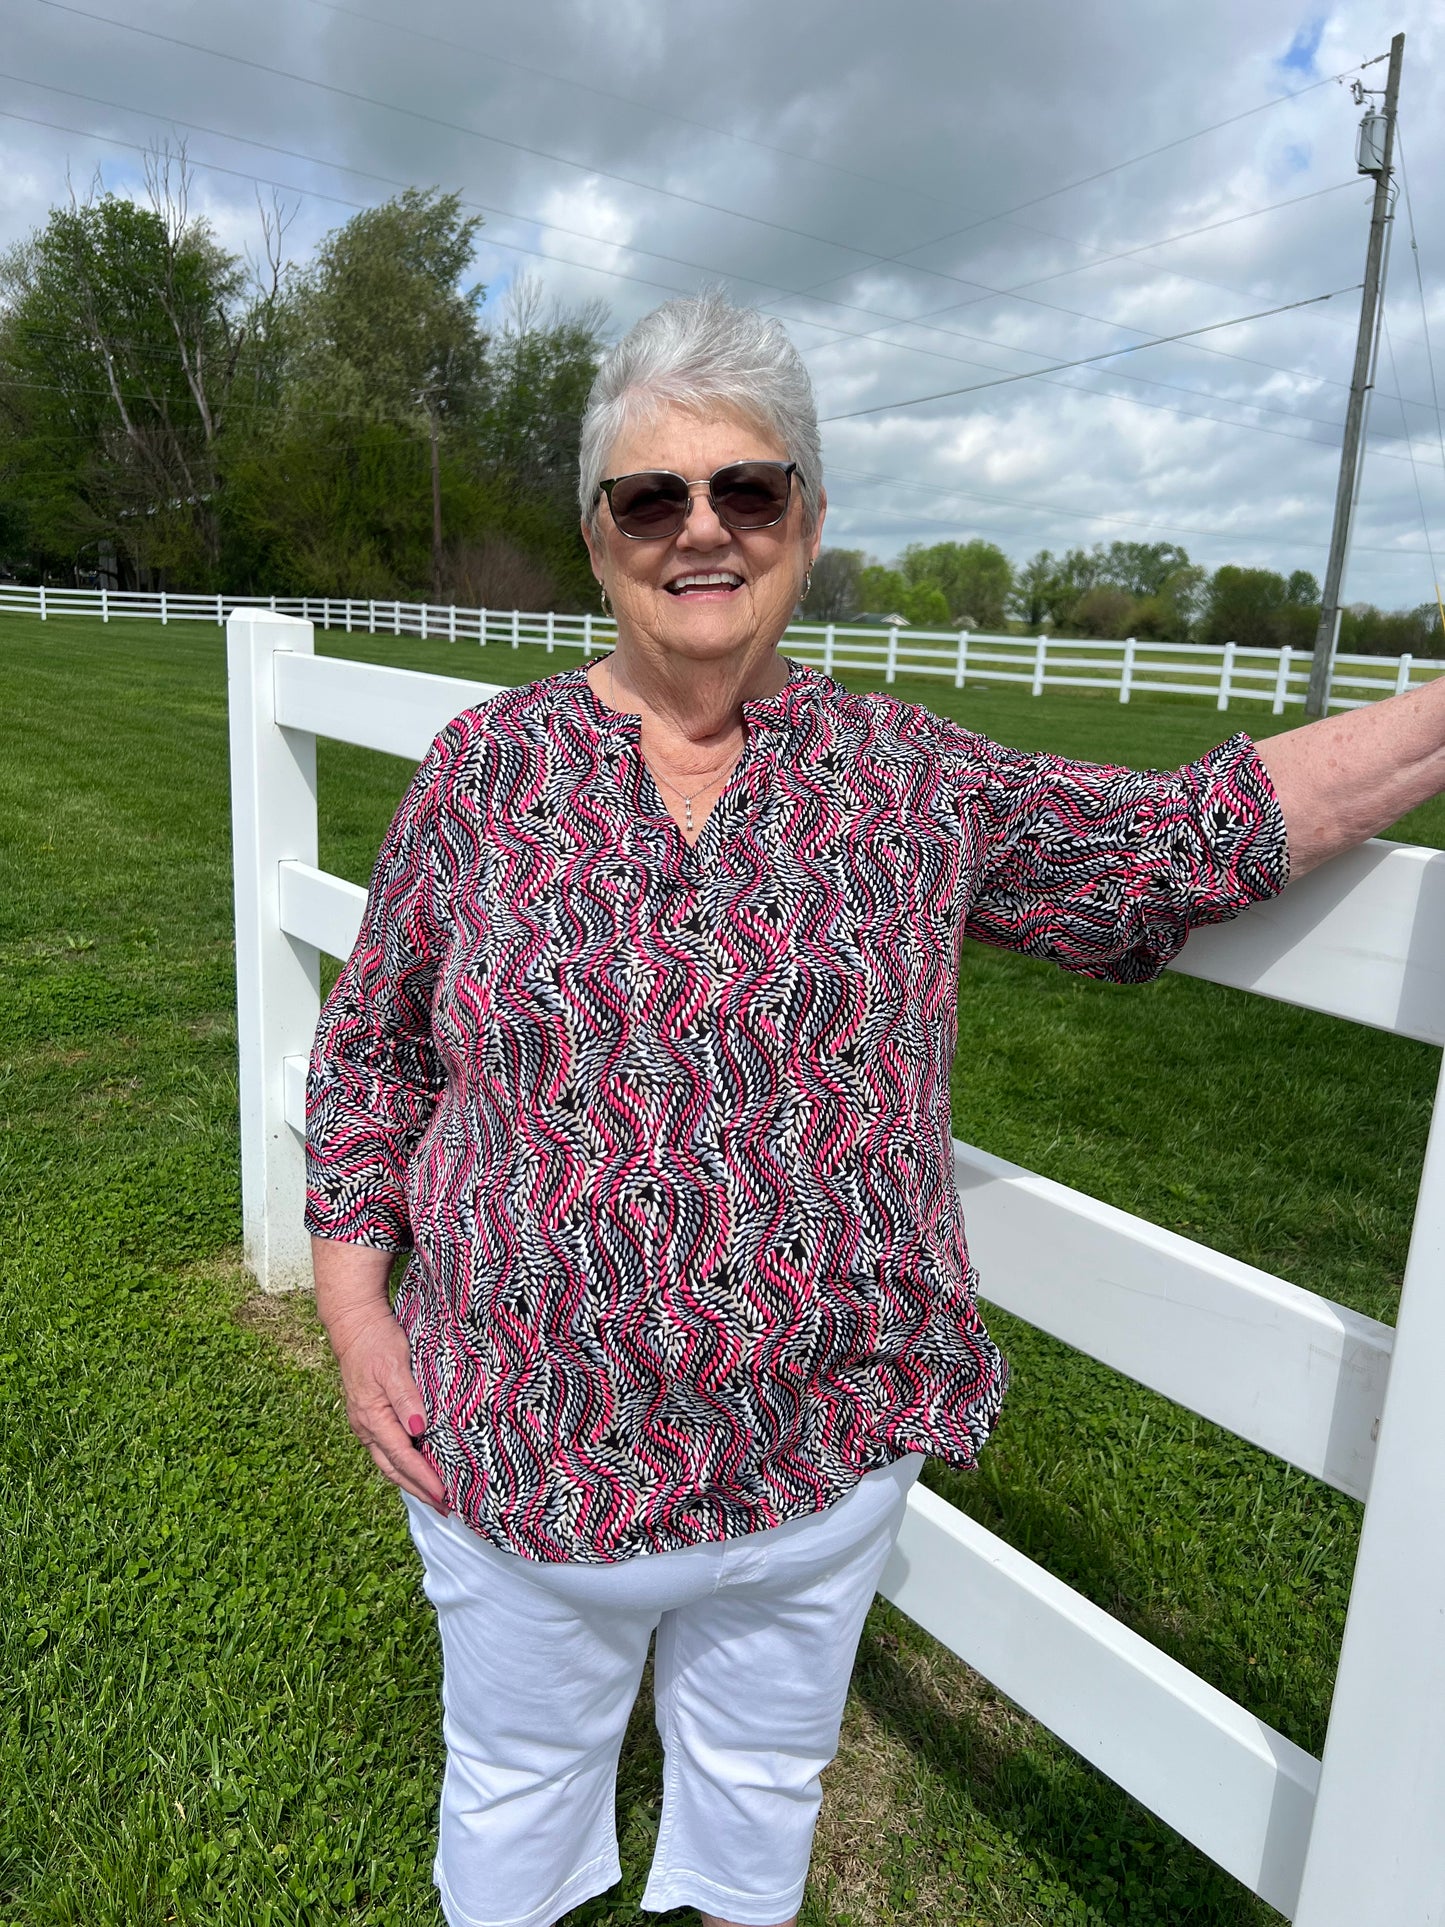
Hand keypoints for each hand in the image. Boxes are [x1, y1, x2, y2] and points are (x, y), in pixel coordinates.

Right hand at [310, 1237, 449, 1515]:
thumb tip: (418, 1430)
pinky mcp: (370, 1416)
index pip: (402, 1457)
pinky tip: (418, 1466)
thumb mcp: (394, 1365)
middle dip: (419, 1489)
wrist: (354, 1324)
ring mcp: (366, 1423)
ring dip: (411, 1480)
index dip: (424, 1478)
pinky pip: (387, 1449)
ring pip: (389, 1462)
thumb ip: (406, 1398)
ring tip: (435, 1495)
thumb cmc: (377, 1342)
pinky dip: (404, 1464)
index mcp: (373, 1418)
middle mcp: (366, 1427)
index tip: (445, 1495)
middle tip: (446, 1507)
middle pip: (394, 1469)